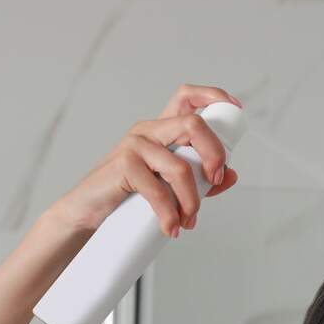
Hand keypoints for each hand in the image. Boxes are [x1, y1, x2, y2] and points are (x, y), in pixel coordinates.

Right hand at [50, 83, 241, 235]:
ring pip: (180, 166)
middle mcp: (149, 131)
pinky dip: (169, 214)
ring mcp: (135, 145)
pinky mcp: (124, 165)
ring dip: (192, 200)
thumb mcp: (171, 187)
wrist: (89, 212)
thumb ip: (201, 180)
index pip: (187, 97)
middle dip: (215, 154)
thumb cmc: (129, 196)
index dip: (213, 96)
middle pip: (193, 124)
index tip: (235, 108)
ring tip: (188, 221)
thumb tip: (232, 176)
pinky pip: (158, 190)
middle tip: (214, 182)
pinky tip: (171, 227)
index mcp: (163, 130)